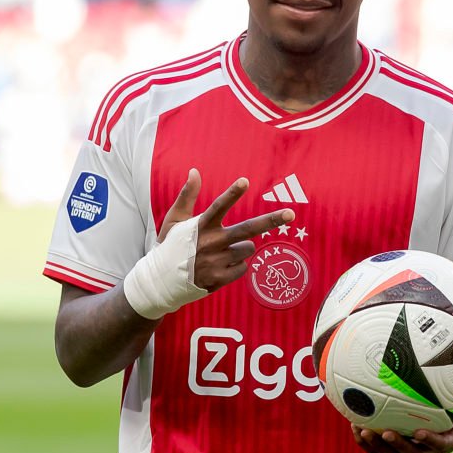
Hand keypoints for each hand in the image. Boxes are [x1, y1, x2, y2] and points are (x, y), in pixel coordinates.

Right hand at [159, 169, 292, 289]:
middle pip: (247, 230)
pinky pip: (243, 268)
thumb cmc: (170, 246)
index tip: (245, 181)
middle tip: (291, 214)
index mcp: (200, 226)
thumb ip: (187, 196)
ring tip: (220, 253)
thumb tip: (194, 171)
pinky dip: (236, 267)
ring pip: (248, 249)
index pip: (218, 207)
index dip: (232, 194)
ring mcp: (216, 262)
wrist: (161, 281)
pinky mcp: (220, 279)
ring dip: (240, 249)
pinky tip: (219, 267)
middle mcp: (211, 243)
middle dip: (270, 220)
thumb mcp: (174, 220)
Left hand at [351, 393, 452, 452]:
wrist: (442, 433)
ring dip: (375, 445)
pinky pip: (377, 452)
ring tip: (362, 429)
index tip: (420, 431)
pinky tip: (354, 425)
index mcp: (443, 444)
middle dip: (396, 446)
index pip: (438, 446)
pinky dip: (365, 442)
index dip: (429, 441)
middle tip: (385, 431)